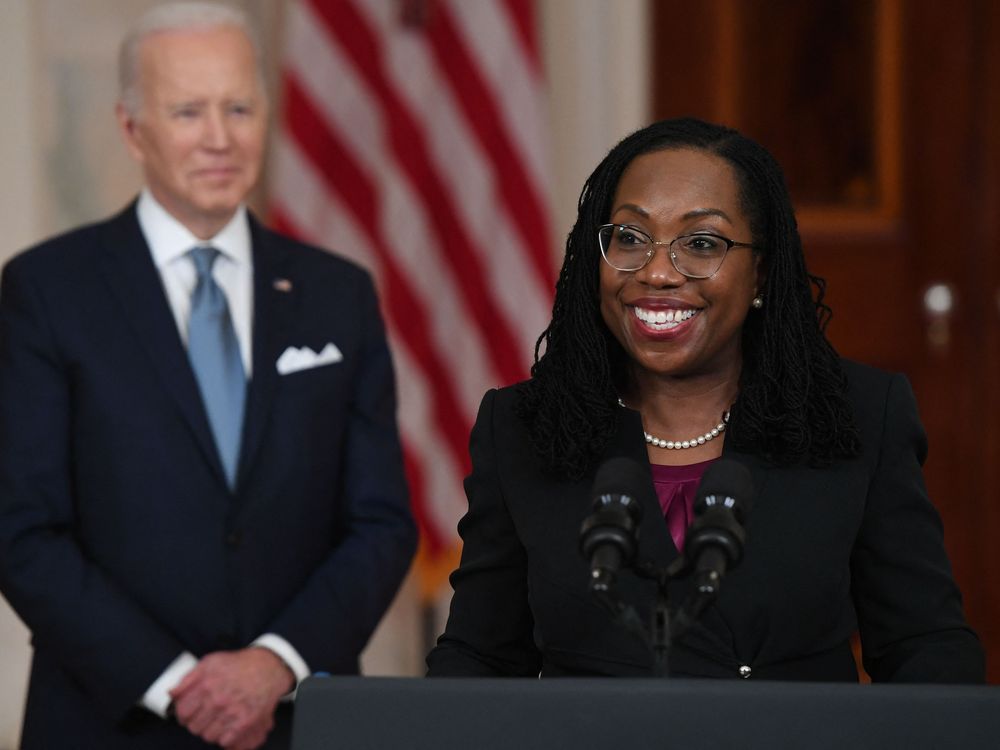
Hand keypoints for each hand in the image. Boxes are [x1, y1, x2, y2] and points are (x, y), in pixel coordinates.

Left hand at [170, 647, 294, 749]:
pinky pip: (225, 741)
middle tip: (206, 717)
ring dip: (211, 731)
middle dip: (197, 723)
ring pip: (208, 736)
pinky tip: (228, 726)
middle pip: (194, 727)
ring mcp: (231, 712)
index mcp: (206, 685)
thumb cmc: (238, 665)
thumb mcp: (210, 662)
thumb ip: (188, 678)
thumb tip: (171, 693)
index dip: (184, 715)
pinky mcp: (245, 722)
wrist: (267, 668)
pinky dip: (225, 737)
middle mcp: (217, 700)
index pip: (183, 712)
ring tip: (217, 721)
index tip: (189, 714)